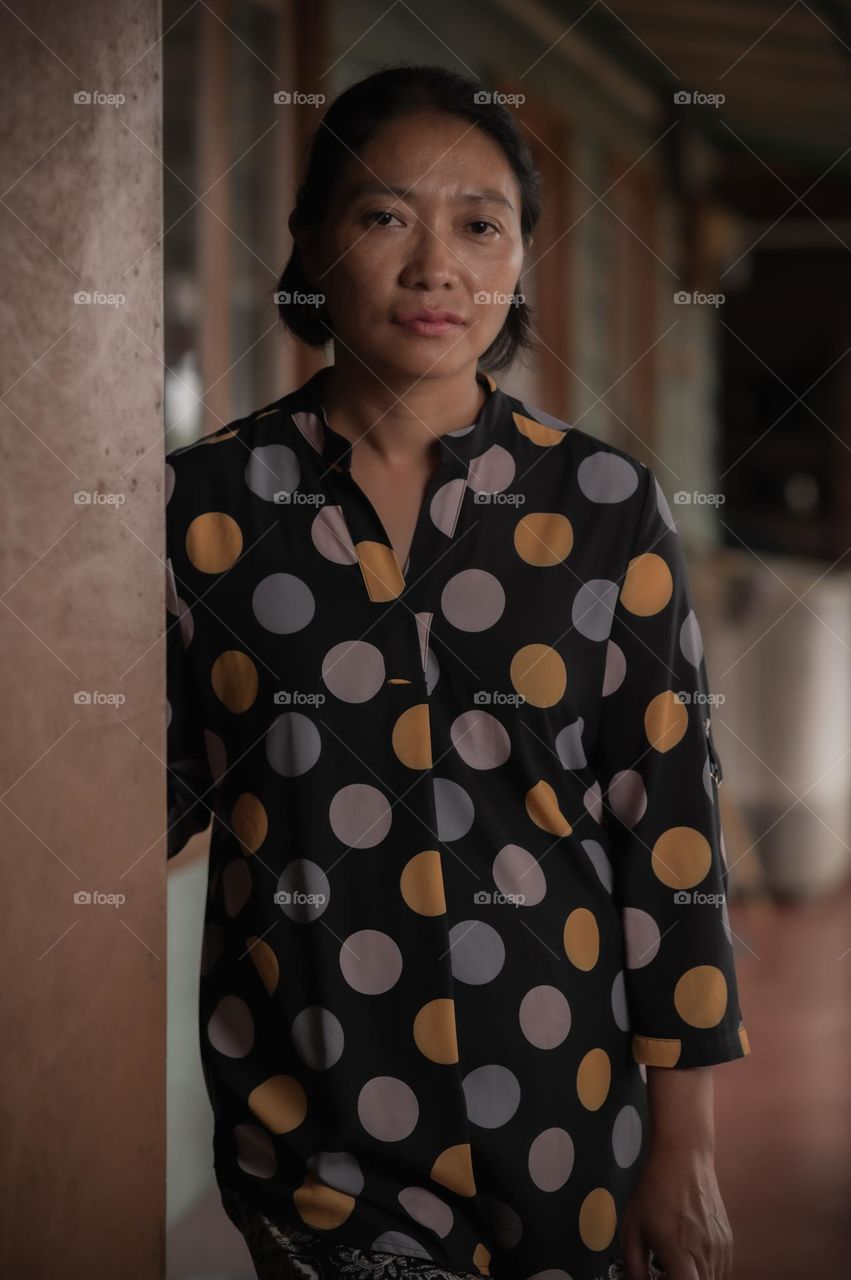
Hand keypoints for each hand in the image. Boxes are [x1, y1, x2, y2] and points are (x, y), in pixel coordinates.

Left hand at [620, 1144, 732, 1279]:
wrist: (684, 1159)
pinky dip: (705, 1271)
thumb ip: (634, 1264)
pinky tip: (689, 1255)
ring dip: (694, 1278)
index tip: (658, 1278)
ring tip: (674, 1262)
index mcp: (680, 1253)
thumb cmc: (654, 1192)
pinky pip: (720, 1269)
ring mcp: (721, 1249)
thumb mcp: (632, 1227)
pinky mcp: (729, 1241)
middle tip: (662, 1270)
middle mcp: (706, 1255)